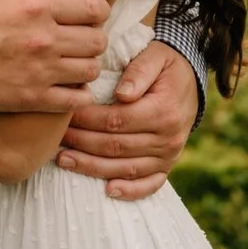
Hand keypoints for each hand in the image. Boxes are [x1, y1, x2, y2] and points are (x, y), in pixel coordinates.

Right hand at [0, 0, 109, 110]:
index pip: (94, 7)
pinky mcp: (32, 97)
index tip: (89, 16)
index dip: (97, 11)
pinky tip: (68, 87)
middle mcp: (45, 37)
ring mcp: (40, 69)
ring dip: (86, 66)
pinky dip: (78, 94)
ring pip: (91, 69)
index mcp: (37, 4)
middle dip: (93, 39)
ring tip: (74, 64)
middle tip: (81, 41)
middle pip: (98, 40)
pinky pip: (76, 99)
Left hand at [56, 40, 199, 200]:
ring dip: (93, 167)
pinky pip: (150, 184)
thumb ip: (138, 71)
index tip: (66, 114)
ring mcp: (169, 155)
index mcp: (163, 110)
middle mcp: (168, 137)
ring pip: (126, 168)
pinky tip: (107, 191)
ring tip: (64, 160)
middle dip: (82, 143)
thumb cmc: (164, 65)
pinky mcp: (168, 165)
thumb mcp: (154, 57)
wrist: (190, 80)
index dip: (88, 120)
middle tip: (57, 138)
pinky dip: (130, 191)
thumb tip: (123, 94)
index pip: (117, 121)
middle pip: (116, 147)